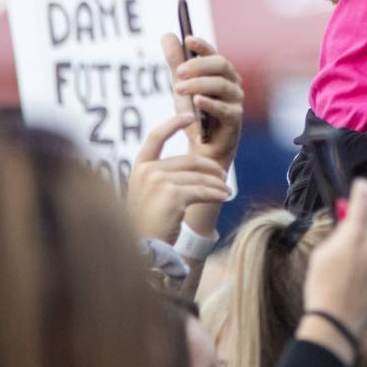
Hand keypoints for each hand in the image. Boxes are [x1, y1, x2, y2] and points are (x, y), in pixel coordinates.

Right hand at [126, 113, 232, 242]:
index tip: (189, 116)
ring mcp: (159, 182)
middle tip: (223, 175)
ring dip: (216, 184)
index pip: (155, 137)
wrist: (144, 250)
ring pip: (198, 177)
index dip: (173, 124)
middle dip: (209, 168)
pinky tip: (224, 197)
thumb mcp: (148, 196)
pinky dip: (216, 194)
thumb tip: (192, 168)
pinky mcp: (173, 195)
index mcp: (139, 168)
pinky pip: (202, 191)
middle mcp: (148, 172)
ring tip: (227, 190)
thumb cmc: (148, 226)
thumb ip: (161, 178)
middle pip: (187, 161)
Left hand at [161, 33, 243, 168]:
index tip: (187, 39)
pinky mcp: (235, 119)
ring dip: (198, 84)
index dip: (202, 45)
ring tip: (178, 89)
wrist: (201, 149)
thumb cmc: (194, 115)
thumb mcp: (180, 86)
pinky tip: (196, 101)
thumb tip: (167, 35)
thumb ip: (176, 62)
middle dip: (198, 66)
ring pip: (221, 85)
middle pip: (220, 65)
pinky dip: (210, 103)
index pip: (213, 53)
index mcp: (220, 72)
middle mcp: (232, 83)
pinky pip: (224, 108)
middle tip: (178, 72)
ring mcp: (236, 100)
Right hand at [302, 179, 366, 336]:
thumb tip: (350, 222)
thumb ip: (340, 234)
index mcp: (354, 234)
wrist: (333, 322)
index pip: (363, 202)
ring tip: (355, 271)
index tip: (362, 186)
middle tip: (350, 244)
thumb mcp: (322, 253)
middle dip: (365, 226)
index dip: (362, 191)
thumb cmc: (321, 287)